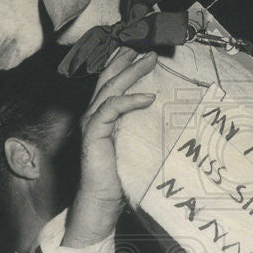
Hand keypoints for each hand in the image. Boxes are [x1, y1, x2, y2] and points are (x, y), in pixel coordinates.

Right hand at [63, 49, 156, 247]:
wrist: (101, 203)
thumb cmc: (119, 180)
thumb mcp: (134, 147)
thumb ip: (139, 129)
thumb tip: (161, 114)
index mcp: (101, 119)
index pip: (110, 85)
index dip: (123, 67)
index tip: (141, 54)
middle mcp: (93, 117)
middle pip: (108, 81)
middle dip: (127, 62)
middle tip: (146, 49)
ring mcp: (91, 124)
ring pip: (109, 90)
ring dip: (129, 73)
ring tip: (147, 61)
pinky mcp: (94, 135)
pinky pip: (111, 109)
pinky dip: (129, 101)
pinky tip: (147, 98)